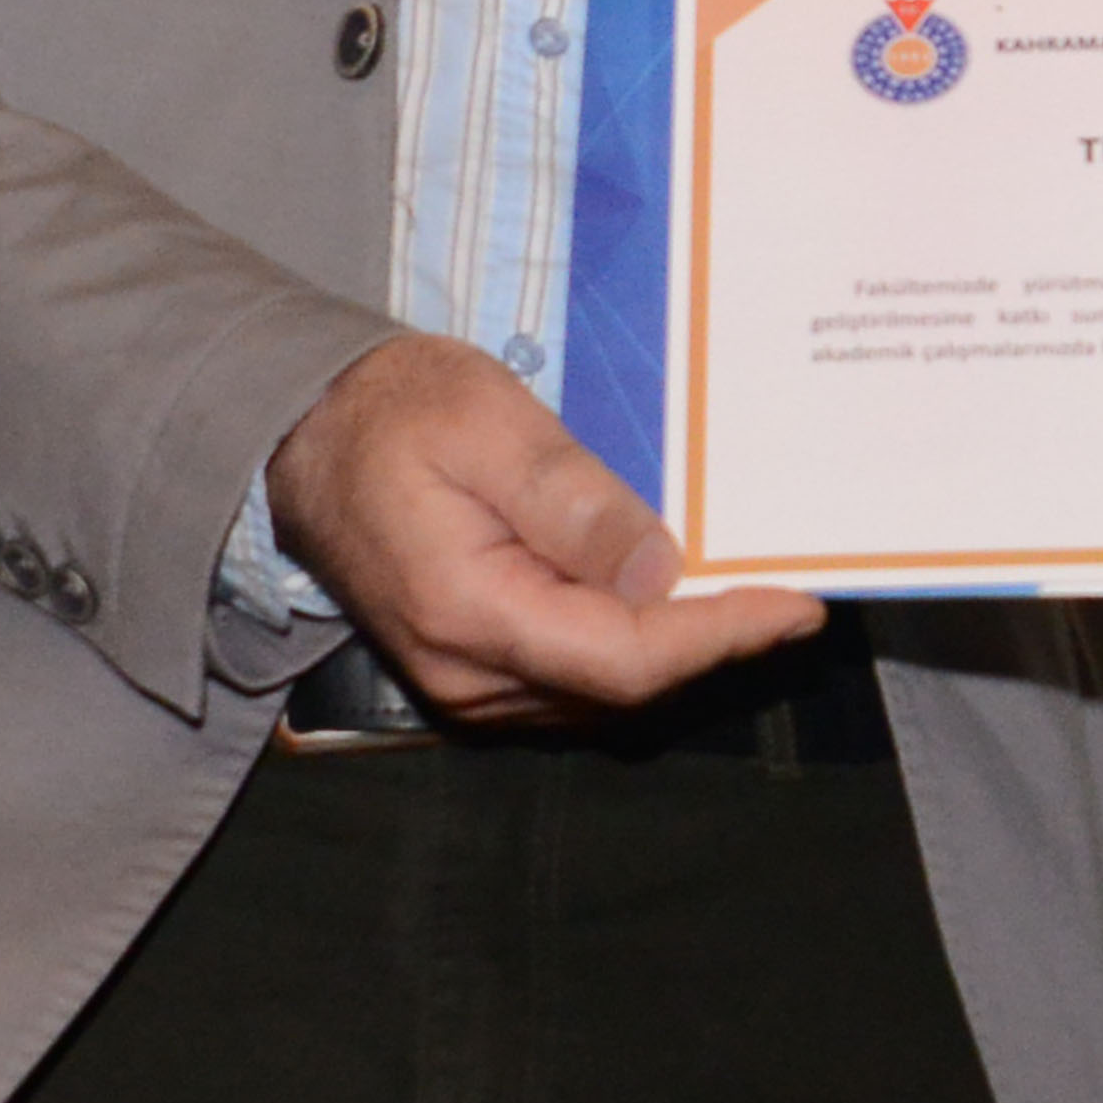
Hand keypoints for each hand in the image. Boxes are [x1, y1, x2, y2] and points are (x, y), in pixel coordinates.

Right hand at [257, 331, 823, 722]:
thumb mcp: (488, 424)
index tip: (797, 604)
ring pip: (604, 690)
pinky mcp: (474, 670)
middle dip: (715, 642)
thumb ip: (572, 501)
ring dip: (680, 647)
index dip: (720, 635)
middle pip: (623, 684)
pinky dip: (636, 644)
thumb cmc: (396, 412)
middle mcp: (468, 673)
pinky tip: (677, 600)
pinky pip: (575, 676)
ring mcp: (466, 683)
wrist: (305, 438)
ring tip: (753, 592)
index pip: (625, 656)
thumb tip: (663, 571)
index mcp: (468, 611)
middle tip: (795, 592)